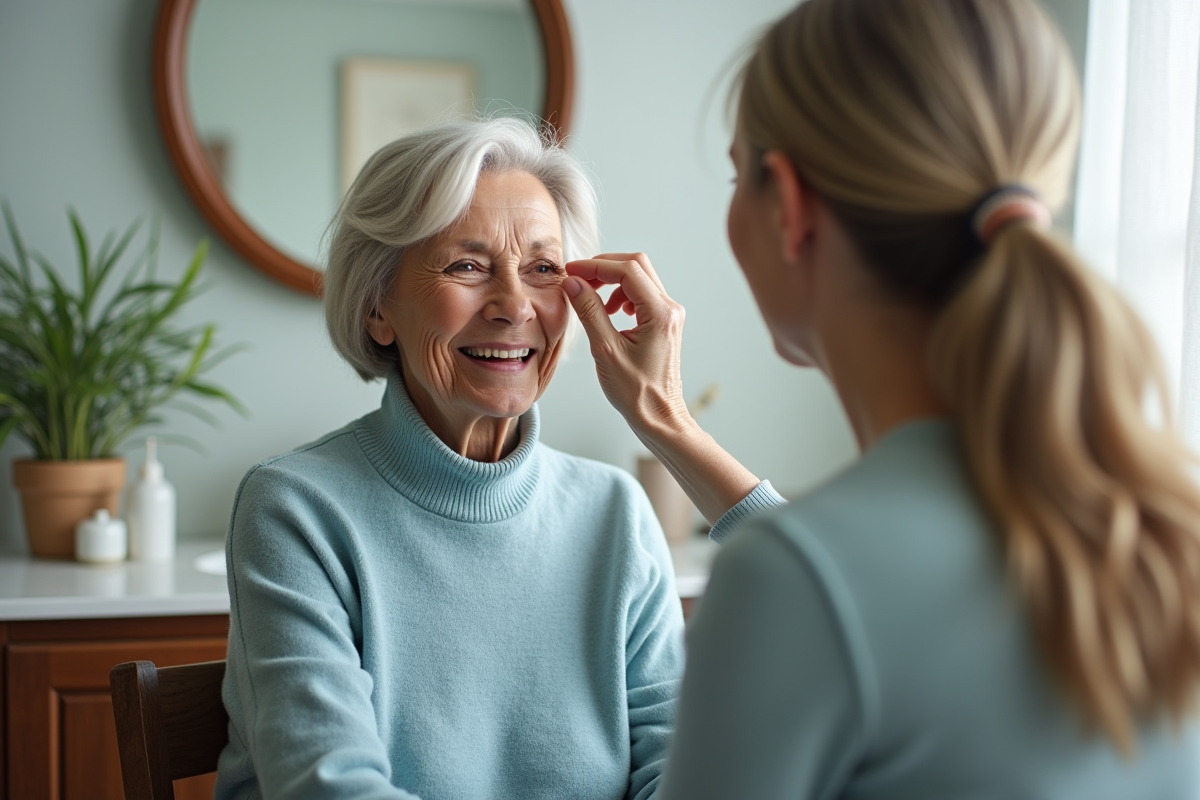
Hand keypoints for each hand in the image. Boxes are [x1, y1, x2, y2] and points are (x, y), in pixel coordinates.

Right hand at [563, 253, 691, 438]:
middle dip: (604, 268)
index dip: (595, 266)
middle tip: (577, 278)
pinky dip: (621, 295)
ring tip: (592, 300)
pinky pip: (642, 295)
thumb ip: (589, 311)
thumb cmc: (637, 393)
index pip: (627, 270)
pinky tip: (609, 313)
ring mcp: (669, 315)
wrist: (658, 417)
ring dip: (612, 282)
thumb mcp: (605, 350)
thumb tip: (573, 283)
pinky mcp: (663, 323)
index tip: (571, 271)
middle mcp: (669, 309)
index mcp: (660, 313)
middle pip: (636, 266)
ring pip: (640, 278)